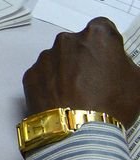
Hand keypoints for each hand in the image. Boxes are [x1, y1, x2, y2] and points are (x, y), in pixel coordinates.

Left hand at [22, 17, 139, 124]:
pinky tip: (60, 102)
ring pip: (58, 60)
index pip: (103, 28)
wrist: (78, 131)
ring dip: (66, 71)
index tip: (110, 60)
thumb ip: (128, 66)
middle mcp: (67, 40)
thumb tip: (121, 65)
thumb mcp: (138, 83)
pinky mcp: (31, 75)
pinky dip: (50, 85)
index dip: (107, 44)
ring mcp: (45, 57)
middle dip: (85, 57)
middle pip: (78, 44)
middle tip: (94, 82)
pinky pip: (43, 76)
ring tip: (76, 96)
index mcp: (97, 36)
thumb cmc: (114, 103)